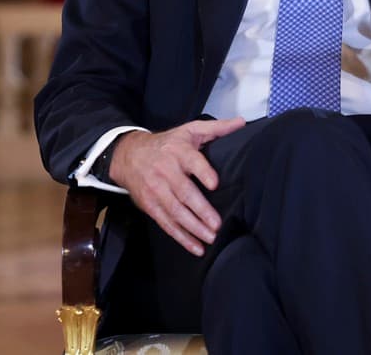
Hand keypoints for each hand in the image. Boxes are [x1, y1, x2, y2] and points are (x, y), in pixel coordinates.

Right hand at [109, 117, 244, 255]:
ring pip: (175, 211)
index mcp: (178, 152)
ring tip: (210, 237)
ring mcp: (156, 190)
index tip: (215, 184)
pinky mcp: (150, 205)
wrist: (129, 155)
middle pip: (183, 193)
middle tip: (216, 224)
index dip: (203, 172)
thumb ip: (216, 128)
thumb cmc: (167, 143)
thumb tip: (241, 122)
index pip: (192, 162)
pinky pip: (166, 223)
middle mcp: (166, 172)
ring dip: (192, 227)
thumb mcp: (190, 130)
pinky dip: (181, 237)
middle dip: (200, 210)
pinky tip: (196, 247)